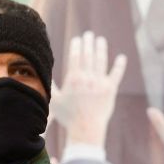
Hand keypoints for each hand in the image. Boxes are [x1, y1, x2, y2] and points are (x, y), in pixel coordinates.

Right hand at [50, 30, 126, 150]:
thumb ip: (51, 86)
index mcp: (73, 78)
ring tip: (100, 40)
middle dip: (88, 42)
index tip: (77, 38)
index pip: (75, 56)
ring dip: (101, 48)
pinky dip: (119, 65)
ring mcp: (100, 82)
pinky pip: (116, 74)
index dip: (77, 45)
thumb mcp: (54, 101)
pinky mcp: (111, 89)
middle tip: (89, 34)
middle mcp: (87, 77)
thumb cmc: (68, 117)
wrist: (86, 128)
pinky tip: (121, 57)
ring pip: (101, 60)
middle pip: (88, 54)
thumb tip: (42, 74)